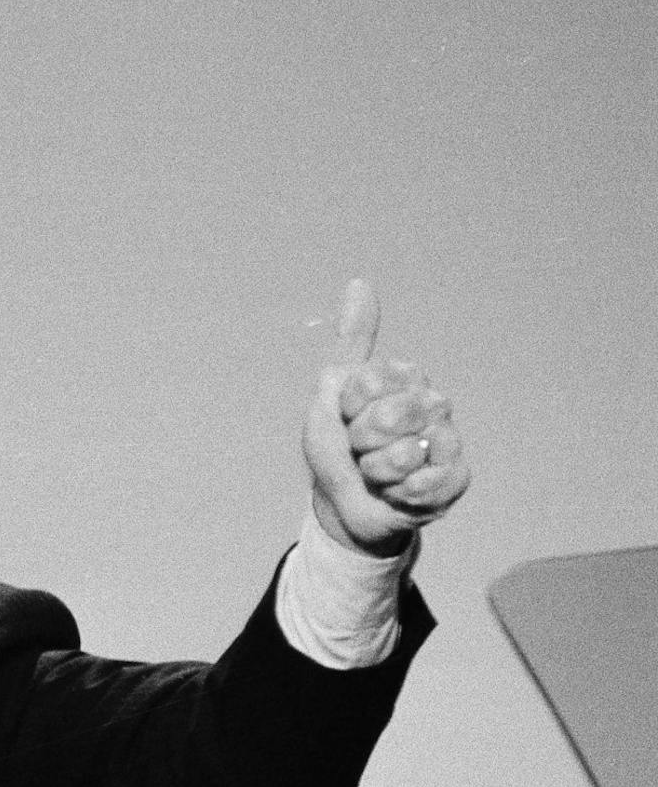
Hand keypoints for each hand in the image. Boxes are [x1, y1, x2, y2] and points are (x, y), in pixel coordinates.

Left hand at [302, 279, 471, 556]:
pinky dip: (397, 493)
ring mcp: (446, 441)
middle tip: (360, 449)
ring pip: (405, 453)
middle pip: (389, 417)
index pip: (371, 382)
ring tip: (376, 473)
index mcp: (404, 379)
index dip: (348, 407)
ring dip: (375, 470)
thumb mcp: (331, 390)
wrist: (343, 503)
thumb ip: (350, 339)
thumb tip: (359, 282)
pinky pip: (425, 484)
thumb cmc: (337, 446)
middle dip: (360, 441)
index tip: (345, 416)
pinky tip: (397, 492)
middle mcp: (432, 404)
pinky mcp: (455, 479)